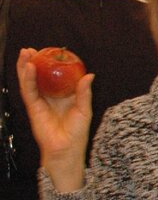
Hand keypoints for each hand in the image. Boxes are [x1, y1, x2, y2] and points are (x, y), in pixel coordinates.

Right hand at [16, 48, 91, 191]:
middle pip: (39, 76)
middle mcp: (50, 97)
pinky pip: (29, 91)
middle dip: (34, 62)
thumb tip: (89, 75)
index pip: (55, 77)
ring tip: (25, 52)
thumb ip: (84, 92)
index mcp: (63, 96)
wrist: (67, 150)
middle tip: (31, 49)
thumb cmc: (77, 132)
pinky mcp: (34, 108)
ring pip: (30, 81)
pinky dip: (28, 79)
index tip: (50, 51)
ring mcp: (40, 102)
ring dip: (26, 67)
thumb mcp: (84, 109)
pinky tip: (28, 68)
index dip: (50, 65)